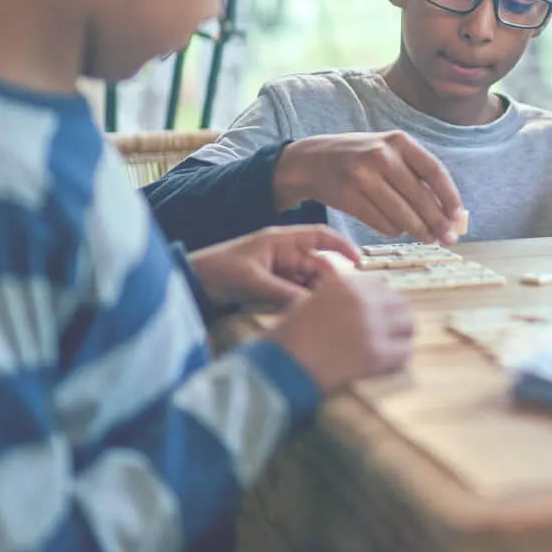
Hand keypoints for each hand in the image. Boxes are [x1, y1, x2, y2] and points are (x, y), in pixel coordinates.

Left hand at [189, 225, 361, 308]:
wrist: (190, 284)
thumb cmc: (217, 271)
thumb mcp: (253, 280)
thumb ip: (284, 293)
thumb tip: (314, 306)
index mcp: (281, 240)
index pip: (320, 237)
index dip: (343, 246)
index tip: (361, 261)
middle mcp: (284, 253)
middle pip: (318, 265)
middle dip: (329, 282)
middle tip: (340, 302)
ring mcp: (278, 271)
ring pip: (308, 283)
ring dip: (315, 296)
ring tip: (324, 312)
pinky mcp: (272, 288)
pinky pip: (296, 294)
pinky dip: (301, 303)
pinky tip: (306, 315)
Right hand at [269, 265, 414, 392]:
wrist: (280, 367)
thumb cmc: (288, 338)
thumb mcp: (309, 302)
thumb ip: (335, 295)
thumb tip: (359, 301)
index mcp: (345, 284)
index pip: (381, 288)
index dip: (380, 305)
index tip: (377, 318)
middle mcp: (362, 300)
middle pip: (400, 303)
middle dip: (396, 318)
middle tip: (389, 334)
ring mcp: (372, 326)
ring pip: (408, 324)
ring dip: (401, 335)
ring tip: (391, 348)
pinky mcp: (377, 354)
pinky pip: (404, 351)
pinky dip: (399, 358)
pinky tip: (387, 364)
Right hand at [274, 131, 464, 242]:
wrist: (313, 160)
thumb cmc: (361, 158)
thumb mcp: (388, 150)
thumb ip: (415, 172)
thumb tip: (447, 209)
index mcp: (399, 141)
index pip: (434, 171)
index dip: (450, 197)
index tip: (458, 217)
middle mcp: (381, 155)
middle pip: (420, 197)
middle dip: (437, 222)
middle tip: (448, 238)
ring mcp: (362, 176)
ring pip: (401, 214)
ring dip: (417, 230)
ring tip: (427, 238)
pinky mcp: (348, 196)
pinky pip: (381, 223)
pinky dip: (394, 231)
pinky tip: (398, 230)